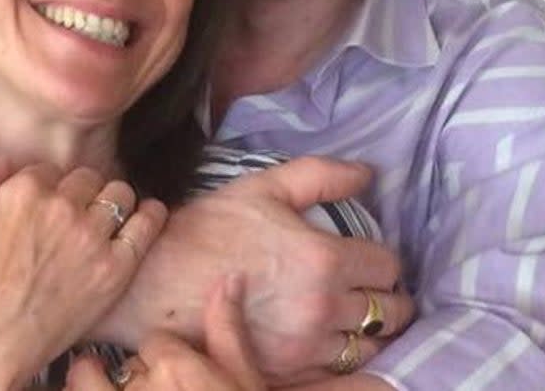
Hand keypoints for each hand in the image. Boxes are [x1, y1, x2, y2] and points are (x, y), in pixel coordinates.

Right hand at [0, 159, 167, 389]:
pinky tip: (146, 214)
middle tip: (72, 214)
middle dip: (79, 191)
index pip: (48, 169)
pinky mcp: (114, 270)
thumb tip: (5, 163)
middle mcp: (62, 207)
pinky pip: (146, 226)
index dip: (44, 186)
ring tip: (107, 215)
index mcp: (24, 190)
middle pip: (87, 178)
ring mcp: (91, 238)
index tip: (42, 205)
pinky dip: (150, 215)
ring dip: (112, 200)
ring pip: (119, 194)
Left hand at [67, 273, 264, 390]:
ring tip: (103, 390)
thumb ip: (228, 333)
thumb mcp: (246, 383)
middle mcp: (138, 389)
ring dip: (88, 390)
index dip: (167, 363)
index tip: (177, 382)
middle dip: (128, 383)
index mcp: (175, 367)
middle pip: (116, 367)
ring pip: (81, 387)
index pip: (156, 344)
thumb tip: (228, 279)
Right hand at [99, 157, 412, 383]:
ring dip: (367, 329)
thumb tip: (367, 173)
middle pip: (390, 311)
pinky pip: (337, 370)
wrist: (155, 282)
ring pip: (369, 346)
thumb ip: (321, 176)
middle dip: (385, 296)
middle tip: (369, 287)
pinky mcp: (286, 373)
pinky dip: (340, 356)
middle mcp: (322, 308)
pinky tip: (325, 338)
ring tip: (350, 315)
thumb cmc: (207, 230)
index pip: (388, 266)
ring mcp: (305, 347)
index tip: (368, 257)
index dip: (381, 259)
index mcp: (323, 259)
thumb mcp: (263, 188)